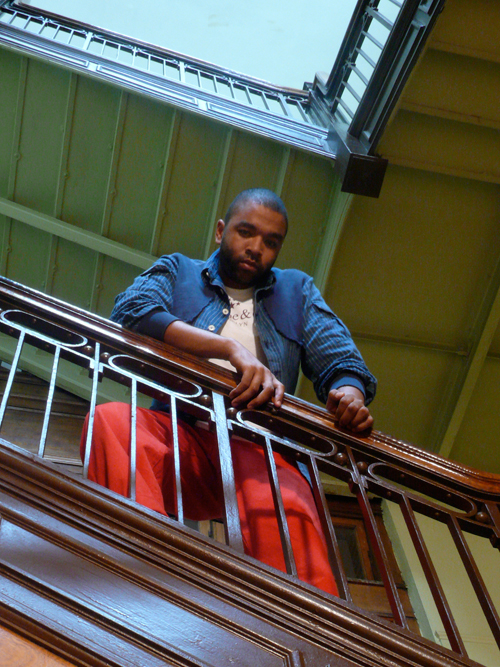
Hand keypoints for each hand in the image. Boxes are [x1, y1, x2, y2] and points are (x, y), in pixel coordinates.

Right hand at [163, 321, 283, 409]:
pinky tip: (232, 394)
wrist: (236, 351)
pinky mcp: (249, 367)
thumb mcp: (255, 377)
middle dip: (258, 401)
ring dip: (243, 398)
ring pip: (253, 389)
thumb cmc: (245, 368)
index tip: (277, 407)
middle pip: (267, 390)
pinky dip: (237, 391)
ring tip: (234, 402)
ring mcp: (258, 369)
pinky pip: (244, 383)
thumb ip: (258, 387)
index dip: (280, 397)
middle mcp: (267, 373)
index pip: (280, 387)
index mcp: (270, 377)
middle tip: (249, 407)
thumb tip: (253, 405)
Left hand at [326, 385, 372, 432]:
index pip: (344, 401)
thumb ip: (333, 395)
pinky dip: (361, 426)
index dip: (339, 411)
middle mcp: (358, 402)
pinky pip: (370, 421)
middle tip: (341, 423)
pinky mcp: (369, 418)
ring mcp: (365, 410)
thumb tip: (341, 394)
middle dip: (345, 418)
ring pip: (364, 412)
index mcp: (349, 397)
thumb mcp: (331, 401)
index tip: (336, 418)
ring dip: (354, 421)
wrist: (345, 412)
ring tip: (348, 426)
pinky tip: (354, 429)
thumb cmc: (337, 407)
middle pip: (353, 407)